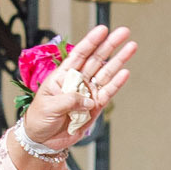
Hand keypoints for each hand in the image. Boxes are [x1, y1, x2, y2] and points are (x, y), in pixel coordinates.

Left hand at [22, 24, 138, 147]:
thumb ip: (68, 100)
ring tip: (131, 47)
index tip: (102, 29)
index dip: (90, 41)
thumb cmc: (39, 119)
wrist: (42, 139)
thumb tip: (88, 100)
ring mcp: (88, 93)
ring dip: (118, 60)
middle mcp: (77, 81)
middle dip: (110, 45)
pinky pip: (107, 93)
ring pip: (106, 74)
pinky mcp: (95, 108)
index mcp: (62, 75)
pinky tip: (125, 72)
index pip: (79, 55)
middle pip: (96, 59)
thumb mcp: (48, 106)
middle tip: (124, 31)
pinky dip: (117, 84)